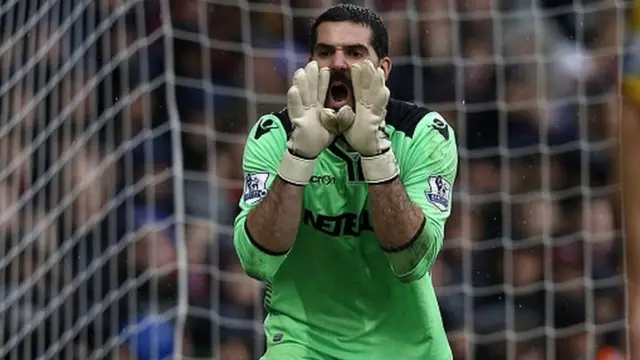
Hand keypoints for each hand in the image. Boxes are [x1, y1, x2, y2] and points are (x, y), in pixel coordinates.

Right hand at [278, 61, 336, 184]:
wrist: (310, 152)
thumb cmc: (321, 138)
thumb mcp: (335, 126)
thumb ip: (341, 118)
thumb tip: (347, 109)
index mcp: (317, 108)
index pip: (321, 91)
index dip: (322, 80)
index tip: (325, 68)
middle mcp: (308, 108)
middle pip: (310, 89)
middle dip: (311, 77)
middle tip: (312, 63)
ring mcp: (302, 114)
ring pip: (301, 96)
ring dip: (301, 84)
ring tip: (301, 71)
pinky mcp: (298, 122)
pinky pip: (295, 110)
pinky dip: (294, 100)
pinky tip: (293, 89)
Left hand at [338, 60, 397, 182]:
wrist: (366, 149)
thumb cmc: (357, 135)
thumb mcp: (343, 123)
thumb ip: (336, 116)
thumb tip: (326, 111)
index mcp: (362, 104)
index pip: (359, 88)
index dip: (358, 77)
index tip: (356, 65)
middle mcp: (370, 105)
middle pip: (369, 87)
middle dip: (369, 74)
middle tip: (367, 61)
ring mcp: (375, 112)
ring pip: (377, 94)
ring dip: (377, 82)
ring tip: (377, 71)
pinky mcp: (377, 120)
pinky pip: (380, 107)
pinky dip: (382, 98)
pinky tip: (384, 90)